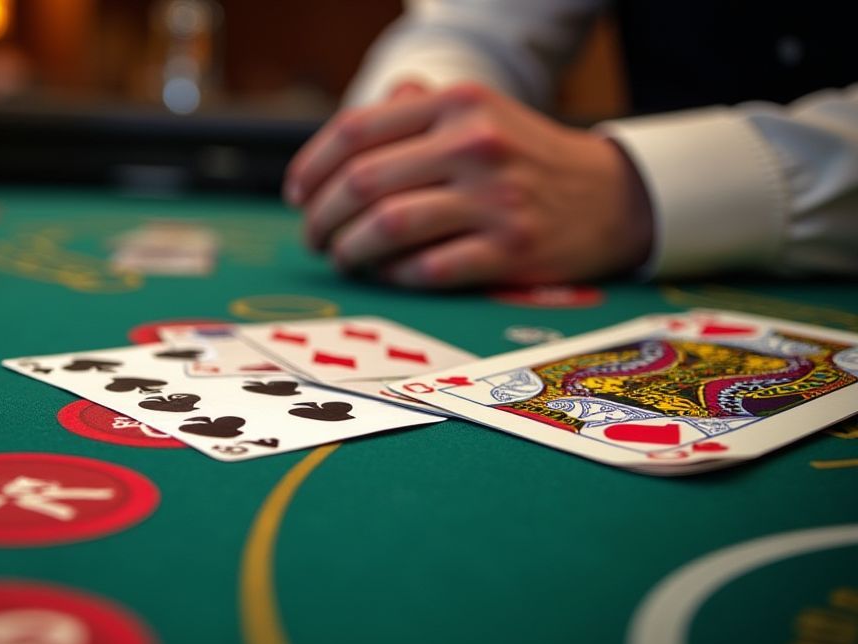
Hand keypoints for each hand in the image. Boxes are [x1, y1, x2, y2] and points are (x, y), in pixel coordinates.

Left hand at [283, 83, 653, 287]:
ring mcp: (495, 199)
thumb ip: (411, 114)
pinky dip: (395, 275)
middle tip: (313, 237)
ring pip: (387, 226)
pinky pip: (427, 269)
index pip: (356, 131)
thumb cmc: (524, 157)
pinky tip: (388, 274)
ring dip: (349, 250)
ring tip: (343, 258)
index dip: (310, 166)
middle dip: (322, 217)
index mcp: (456, 104)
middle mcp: (474, 144)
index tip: (296, 195)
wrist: (610, 196)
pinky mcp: (511, 250)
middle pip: (362, 182)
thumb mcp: (476, 113)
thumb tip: (338, 142)